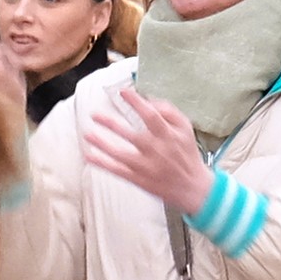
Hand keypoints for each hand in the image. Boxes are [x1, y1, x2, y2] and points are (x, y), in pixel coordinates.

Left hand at [79, 87, 215, 218]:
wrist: (193, 187)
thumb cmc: (186, 154)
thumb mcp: (185, 128)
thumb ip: (169, 111)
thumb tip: (149, 101)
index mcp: (169, 136)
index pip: (151, 116)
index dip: (137, 103)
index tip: (123, 92)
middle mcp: (157, 151)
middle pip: (132, 136)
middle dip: (112, 124)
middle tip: (95, 114)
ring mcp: (146, 167)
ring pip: (121, 155)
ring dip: (103, 144)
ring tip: (88, 134)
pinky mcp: (139, 179)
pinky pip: (118, 171)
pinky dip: (103, 164)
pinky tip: (89, 156)